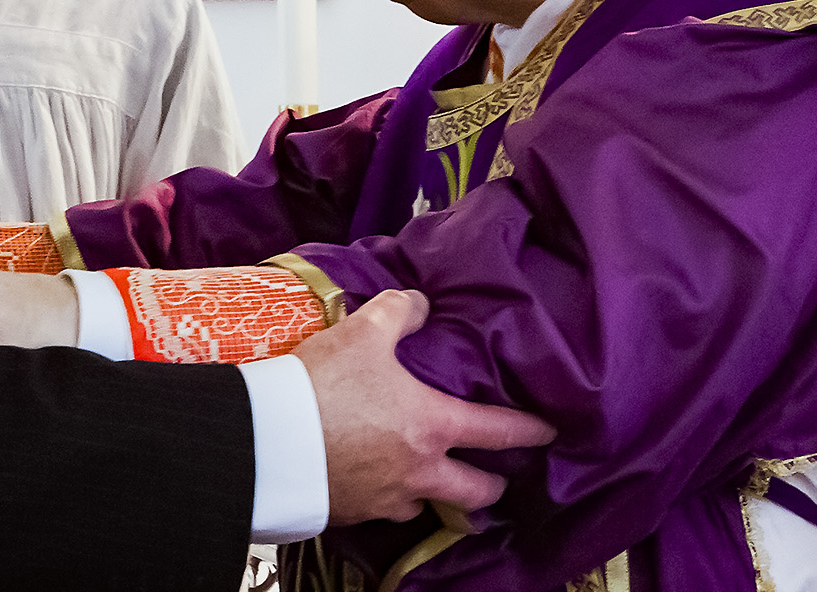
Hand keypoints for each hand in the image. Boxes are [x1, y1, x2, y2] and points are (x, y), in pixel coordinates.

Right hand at [295, 289, 555, 528]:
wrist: (268, 438)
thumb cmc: (322, 385)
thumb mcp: (363, 331)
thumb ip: (399, 311)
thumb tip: (418, 303)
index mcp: (433, 426)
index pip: (500, 432)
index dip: (530, 430)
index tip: (548, 431)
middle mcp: (420, 471)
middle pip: (476, 492)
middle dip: (491, 485)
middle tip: (494, 475)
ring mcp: (387, 498)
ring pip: (430, 506)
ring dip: (438, 495)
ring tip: (434, 482)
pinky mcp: (353, 513)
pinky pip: (384, 512)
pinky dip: (391, 500)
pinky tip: (379, 484)